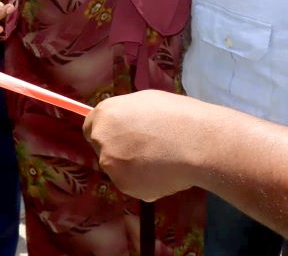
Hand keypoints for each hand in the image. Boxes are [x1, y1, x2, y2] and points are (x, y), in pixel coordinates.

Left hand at [83, 90, 199, 201]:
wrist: (197, 142)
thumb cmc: (177, 115)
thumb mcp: (145, 103)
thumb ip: (127, 116)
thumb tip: (125, 125)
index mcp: (105, 114)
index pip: (90, 129)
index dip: (105, 134)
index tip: (117, 138)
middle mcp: (102, 139)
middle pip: (103, 151)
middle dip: (119, 152)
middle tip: (145, 151)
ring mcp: (111, 165)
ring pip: (119, 170)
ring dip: (134, 169)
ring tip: (162, 160)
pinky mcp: (125, 186)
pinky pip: (134, 185)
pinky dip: (146, 183)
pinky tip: (165, 173)